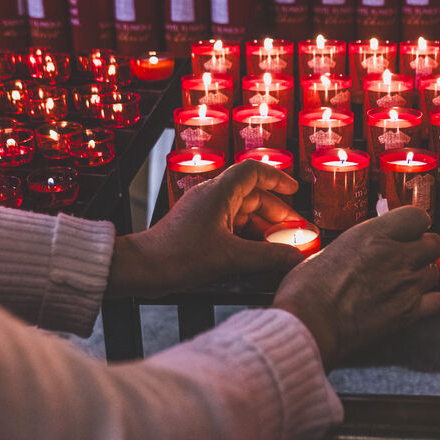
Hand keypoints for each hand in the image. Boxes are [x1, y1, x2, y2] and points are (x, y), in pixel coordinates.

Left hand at [108, 160, 306, 296]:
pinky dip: (248, 237)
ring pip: (242, 213)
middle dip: (276, 213)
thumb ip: (268, 256)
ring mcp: (205, 213)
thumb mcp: (230, 256)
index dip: (277, 178)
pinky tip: (259, 253)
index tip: (294, 190)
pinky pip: (230, 227)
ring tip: (282, 245)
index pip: (253, 171)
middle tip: (296, 231)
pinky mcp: (199, 229)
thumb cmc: (177, 255)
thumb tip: (295, 256)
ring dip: (263, 227)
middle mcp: (212, 198)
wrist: (143, 268)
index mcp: (219, 192)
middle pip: (252, 195)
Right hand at [273, 206, 439, 367]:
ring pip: (435, 272)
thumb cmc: (306, 292)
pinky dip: (430, 302)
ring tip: (405, 284)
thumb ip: (355, 247)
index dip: (415, 225)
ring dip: (423, 276)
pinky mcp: (409, 313)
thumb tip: (360, 250)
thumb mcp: (327, 252)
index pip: (417, 216)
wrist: (309, 326)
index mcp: (373, 235)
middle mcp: (395, 255)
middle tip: (408, 258)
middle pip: (433, 243)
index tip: (408, 232)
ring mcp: (405, 284)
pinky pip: (438, 301)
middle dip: (423, 250)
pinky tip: (415, 304)